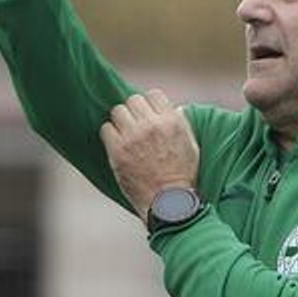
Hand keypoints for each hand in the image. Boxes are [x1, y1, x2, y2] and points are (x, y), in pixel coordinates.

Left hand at [99, 90, 199, 219]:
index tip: (148, 116)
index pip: (153, 94)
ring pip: (117, 111)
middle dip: (134, 112)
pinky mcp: (118, 150)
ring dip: (120, 122)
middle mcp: (152, 125)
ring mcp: (133, 137)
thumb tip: (173, 109)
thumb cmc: (183, 176)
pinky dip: (109, 135)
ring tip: (125, 135)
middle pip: (133, 101)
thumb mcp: (191, 145)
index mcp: (172, 121)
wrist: (169, 202)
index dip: (149, 105)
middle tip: (135, 126)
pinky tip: (117, 145)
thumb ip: (181, 124)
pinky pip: (105, 129)